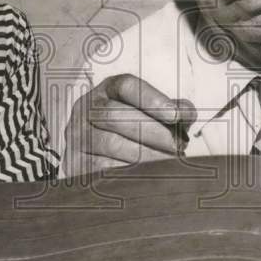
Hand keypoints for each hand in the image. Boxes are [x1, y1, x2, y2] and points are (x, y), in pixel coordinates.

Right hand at [62, 73, 196, 176]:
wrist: (96, 159)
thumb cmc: (132, 133)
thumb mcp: (150, 115)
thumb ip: (171, 111)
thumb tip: (186, 114)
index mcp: (107, 90)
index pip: (126, 86)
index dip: (152, 99)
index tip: (176, 116)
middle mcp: (86, 108)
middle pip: (116, 115)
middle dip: (153, 133)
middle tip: (178, 147)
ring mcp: (77, 135)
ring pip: (111, 143)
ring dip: (145, 155)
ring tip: (168, 163)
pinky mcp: (74, 162)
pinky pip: (102, 168)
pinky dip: (129, 172)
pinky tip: (148, 175)